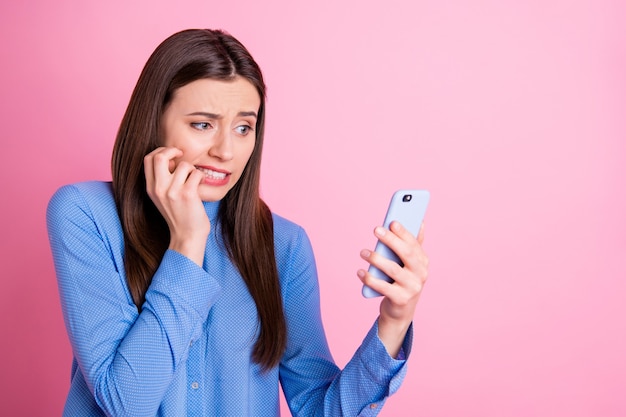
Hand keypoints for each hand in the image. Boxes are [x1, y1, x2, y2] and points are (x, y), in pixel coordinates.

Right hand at [144, 147, 209, 265]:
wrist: (187, 236)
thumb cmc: (180, 215)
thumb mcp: (163, 197)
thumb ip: (163, 179)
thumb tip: (172, 158)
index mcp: (150, 188)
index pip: (148, 158)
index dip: (160, 151)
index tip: (172, 155)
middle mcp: (158, 189)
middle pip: (159, 156)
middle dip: (172, 151)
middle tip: (182, 155)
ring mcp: (172, 191)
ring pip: (184, 165)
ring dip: (192, 169)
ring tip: (194, 180)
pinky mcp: (187, 194)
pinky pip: (196, 173)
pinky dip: (201, 177)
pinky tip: (200, 185)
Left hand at [358, 221, 428, 356]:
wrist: (400, 312)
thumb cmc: (402, 282)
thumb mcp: (410, 264)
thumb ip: (413, 245)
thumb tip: (420, 221)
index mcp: (423, 262)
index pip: (414, 244)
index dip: (404, 233)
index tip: (392, 222)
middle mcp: (421, 274)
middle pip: (406, 254)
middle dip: (391, 240)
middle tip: (376, 230)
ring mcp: (412, 288)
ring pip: (393, 270)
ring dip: (376, 258)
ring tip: (363, 252)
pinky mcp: (401, 300)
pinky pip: (383, 287)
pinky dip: (370, 279)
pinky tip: (360, 272)